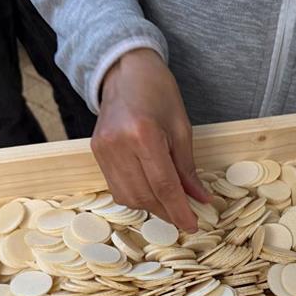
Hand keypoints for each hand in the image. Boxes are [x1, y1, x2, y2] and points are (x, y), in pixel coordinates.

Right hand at [91, 48, 210, 231]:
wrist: (126, 70)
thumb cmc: (158, 93)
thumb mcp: (181, 128)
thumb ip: (187, 168)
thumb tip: (199, 199)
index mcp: (143, 134)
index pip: (163, 184)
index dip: (179, 209)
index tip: (193, 224)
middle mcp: (118, 144)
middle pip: (144, 194)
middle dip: (167, 211)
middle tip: (186, 217)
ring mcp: (103, 149)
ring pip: (127, 196)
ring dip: (151, 207)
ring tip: (170, 206)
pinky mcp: (96, 152)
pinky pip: (116, 187)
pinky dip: (136, 196)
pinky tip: (151, 193)